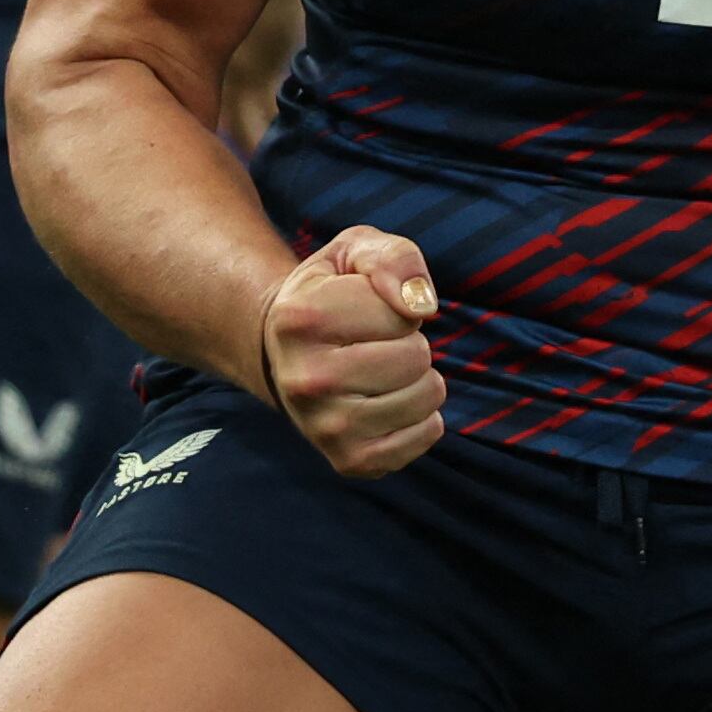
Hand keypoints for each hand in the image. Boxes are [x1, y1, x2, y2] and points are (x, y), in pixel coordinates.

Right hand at [257, 225, 444, 477]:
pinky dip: (423, 415)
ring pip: (426, 396)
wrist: (285, 352)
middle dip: (410, 342)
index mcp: (300, 319)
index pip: (401, 313)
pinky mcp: (349, 460)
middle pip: (415, 357)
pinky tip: (390, 401)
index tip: (368, 309)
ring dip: (419, 378)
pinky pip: (426, 435)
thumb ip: (394, 258)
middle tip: (377, 342)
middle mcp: (305, 380)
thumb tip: (419, 305)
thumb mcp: (355, 251)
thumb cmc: (331, 293)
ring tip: (384, 370)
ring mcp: (325, 427)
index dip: (398, 305)